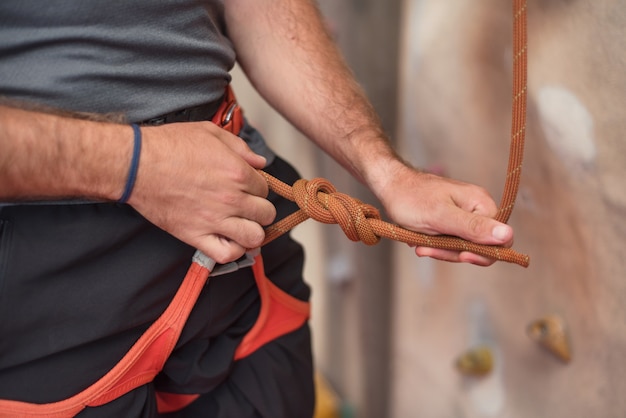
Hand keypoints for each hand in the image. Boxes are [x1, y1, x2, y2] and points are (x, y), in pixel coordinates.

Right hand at [127, 121, 275, 263]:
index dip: (257, 187)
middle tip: (247, 206)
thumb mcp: (210, 133)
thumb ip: (240, 148)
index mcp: (237, 173)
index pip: (265, 188)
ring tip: (242, 225)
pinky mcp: (196, 236)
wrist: (136, 165)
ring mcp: (214, 220)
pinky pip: (227, 255)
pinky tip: (228, 240)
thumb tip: (260, 162)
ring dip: (252, 232)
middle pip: (266, 214)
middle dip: (259, 209)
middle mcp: (231, 199)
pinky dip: (233, 251)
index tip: (247, 187)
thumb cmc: (169, 146)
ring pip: (254, 237)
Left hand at [376, 163, 513, 265]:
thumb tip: (508, 235)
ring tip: (420, 244)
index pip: (499, 240)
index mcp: (482, 204)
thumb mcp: (442, 216)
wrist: (390, 187)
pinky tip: (420, 241)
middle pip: (479, 246)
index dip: (483, 253)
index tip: (461, 255)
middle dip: (453, 251)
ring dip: (441, 249)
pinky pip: (451, 242)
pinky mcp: (451, 222)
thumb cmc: (412, 199)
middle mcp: (477, 209)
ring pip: (463, 247)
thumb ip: (473, 227)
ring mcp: (464, 216)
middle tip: (427, 248)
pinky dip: (436, 245)